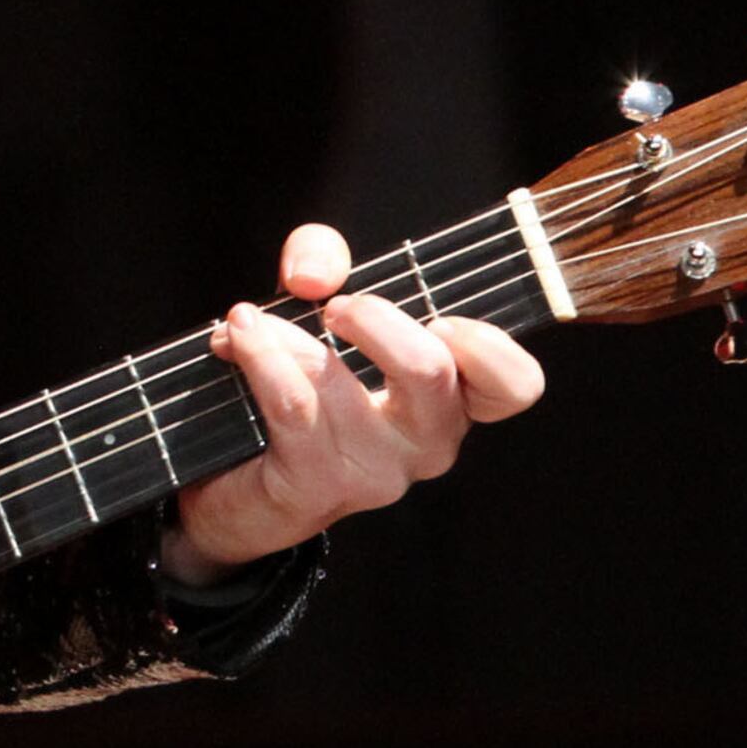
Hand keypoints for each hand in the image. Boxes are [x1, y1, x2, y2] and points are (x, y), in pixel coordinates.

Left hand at [169, 222, 546, 579]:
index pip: (513, 385)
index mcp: (450, 399)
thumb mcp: (320, 306)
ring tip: (248, 323)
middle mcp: (426, 443)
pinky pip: (291, 407)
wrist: (239, 485)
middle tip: (334, 306)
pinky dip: (259, 358)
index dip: (489, 345)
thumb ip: (324, 259)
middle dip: (375, 318)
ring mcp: (374, 474)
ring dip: (282, 337)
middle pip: (431, 371)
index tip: (440, 317)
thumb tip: (312, 274)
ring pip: (336, 384)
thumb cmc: (300, 389)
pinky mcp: (315, 488)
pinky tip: (233, 339)